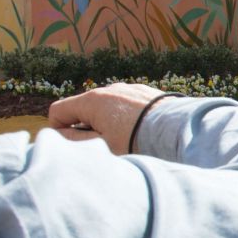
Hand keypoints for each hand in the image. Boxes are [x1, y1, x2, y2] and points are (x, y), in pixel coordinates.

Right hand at [45, 83, 166, 155]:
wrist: (179, 131)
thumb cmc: (137, 142)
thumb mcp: (101, 146)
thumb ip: (74, 140)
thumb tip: (58, 135)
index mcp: (92, 100)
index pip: (59, 111)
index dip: (58, 131)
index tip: (72, 147)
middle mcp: (109, 89)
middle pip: (83, 109)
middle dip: (85, 128)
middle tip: (103, 149)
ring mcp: (128, 89)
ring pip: (105, 108)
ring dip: (106, 123)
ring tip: (125, 143)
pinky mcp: (146, 93)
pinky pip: (125, 106)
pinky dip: (125, 118)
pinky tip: (140, 133)